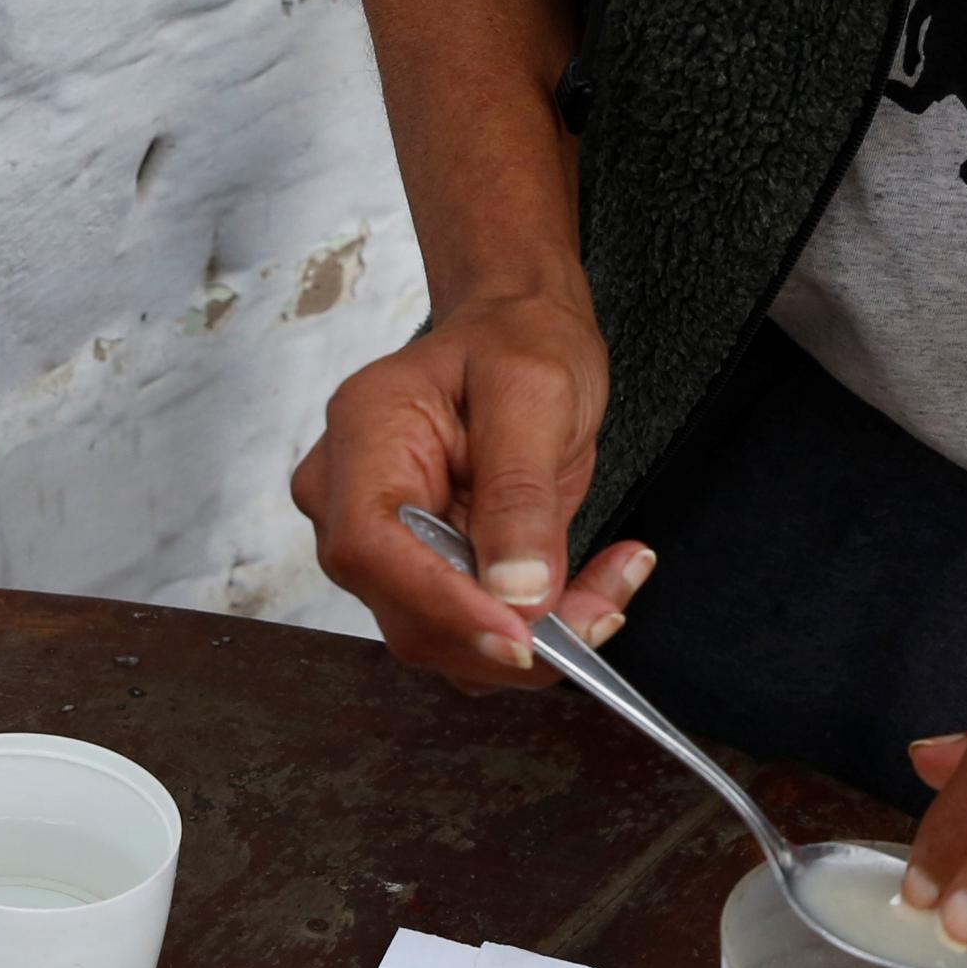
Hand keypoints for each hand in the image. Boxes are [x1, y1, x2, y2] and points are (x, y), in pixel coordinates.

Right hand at [290, 276, 651, 693]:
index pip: (373, 548)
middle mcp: (352, 501)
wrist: (519, 330)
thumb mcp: (535, 392)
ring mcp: (386, 544)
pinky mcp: (429, 571)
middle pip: (407, 610)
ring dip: (535, 636)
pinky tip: (598, 586)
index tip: (522, 637)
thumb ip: (519, 492)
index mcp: (364, 438)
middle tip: (605, 612)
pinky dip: (541, 625)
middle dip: (509, 633)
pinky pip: (477, 626)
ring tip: (614, 586)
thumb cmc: (518, 339)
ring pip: (447, 636)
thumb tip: (515, 594)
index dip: (444, 605)